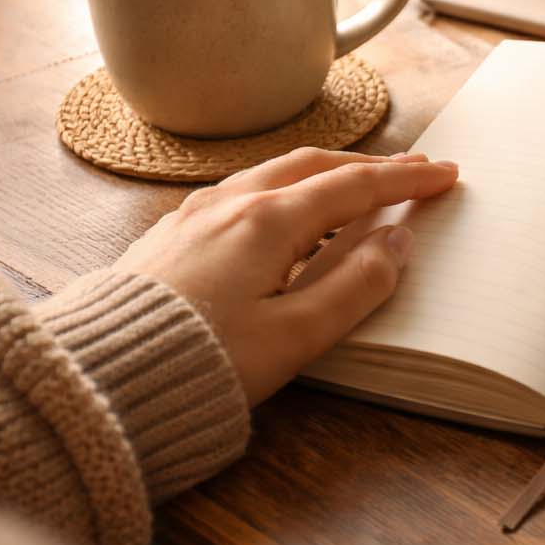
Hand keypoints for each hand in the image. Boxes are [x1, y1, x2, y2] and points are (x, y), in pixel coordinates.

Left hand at [113, 148, 459, 405]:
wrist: (100, 379)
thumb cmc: (198, 364)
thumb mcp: (295, 337)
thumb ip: (356, 287)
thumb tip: (395, 244)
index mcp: (267, 222)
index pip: (355, 187)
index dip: (405, 182)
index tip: (444, 175)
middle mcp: (230, 204)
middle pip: (314, 166)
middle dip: (370, 165)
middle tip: (413, 168)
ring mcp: (194, 215)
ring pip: (274, 174)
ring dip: (326, 172)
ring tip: (358, 182)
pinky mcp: (170, 236)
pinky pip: (241, 192)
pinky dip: (285, 188)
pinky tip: (286, 210)